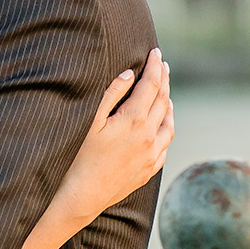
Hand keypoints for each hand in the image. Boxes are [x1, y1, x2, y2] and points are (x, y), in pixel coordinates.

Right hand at [53, 49, 172, 222]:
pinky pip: (165, 143)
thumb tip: (129, 74)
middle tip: (163, 65)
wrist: (83, 196)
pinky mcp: (150, 168)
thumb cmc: (79, 156)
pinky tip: (162, 124)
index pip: (151, 84)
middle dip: (164, 80)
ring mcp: (152, 154)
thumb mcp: (90, 121)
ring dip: (169, 104)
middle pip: (163, 100)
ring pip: (169, 123)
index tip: (156, 53)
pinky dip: (166, 127)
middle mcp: (149, 136)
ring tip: (165, 93)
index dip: (155, 66)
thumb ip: (110, 94)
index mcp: (134, 120)